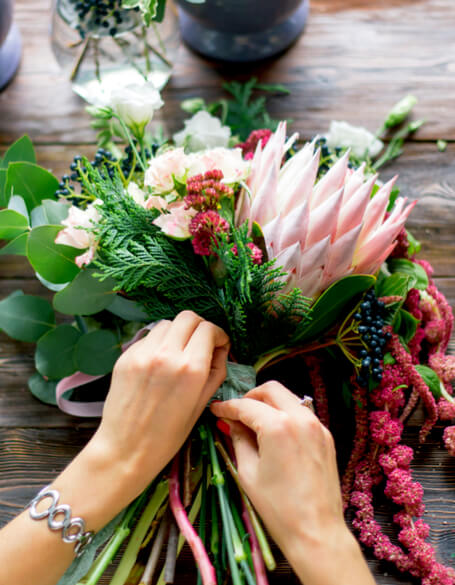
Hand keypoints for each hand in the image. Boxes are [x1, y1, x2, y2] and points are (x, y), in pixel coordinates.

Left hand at [91, 311, 228, 503]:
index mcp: (190, 369)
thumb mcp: (202, 405)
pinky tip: (159, 363)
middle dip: (200, 327)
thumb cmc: (168, 435)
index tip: (219, 345)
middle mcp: (167, 354)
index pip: (208, 329)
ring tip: (178, 353)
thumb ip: (216, 372)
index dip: (218, 335)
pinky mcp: (126, 357)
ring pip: (167, 324)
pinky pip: (148, 338)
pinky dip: (159, 343)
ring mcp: (143, 353)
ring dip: (178, 333)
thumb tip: (221, 350)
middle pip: (188, 317)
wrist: (125, 450)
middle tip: (201, 344)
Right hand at [210, 382, 374, 584]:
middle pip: (271, 390)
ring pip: (289, 398)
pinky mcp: (326, 436)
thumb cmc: (278, 507)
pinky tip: (275, 434)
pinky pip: (302, 414)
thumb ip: (238, 439)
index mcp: (278, 426)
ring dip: (270, 404)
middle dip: (251, 396)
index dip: (227, 406)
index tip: (215, 410)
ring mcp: (317, 426)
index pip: (246, 406)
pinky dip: (286, 415)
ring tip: (255, 423)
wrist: (317, 531)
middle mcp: (300, 418)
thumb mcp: (248, 472)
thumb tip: (231, 423)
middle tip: (237, 413)